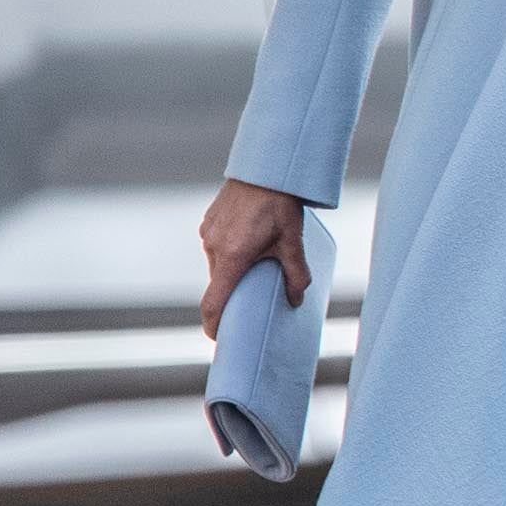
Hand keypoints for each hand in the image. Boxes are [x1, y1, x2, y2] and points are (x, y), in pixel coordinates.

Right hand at [195, 180, 309, 336]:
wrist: (266, 167)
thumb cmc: (280, 203)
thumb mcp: (293, 241)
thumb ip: (296, 273)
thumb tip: (296, 300)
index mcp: (232, 256)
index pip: (213, 302)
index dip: (213, 324)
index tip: (219, 337)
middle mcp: (214, 247)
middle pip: (219, 284)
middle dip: (233, 295)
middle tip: (252, 301)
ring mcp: (209, 233)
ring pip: (218, 265)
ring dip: (234, 271)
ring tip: (258, 265)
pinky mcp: (209, 222)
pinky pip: (216, 247)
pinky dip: (230, 254)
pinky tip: (251, 244)